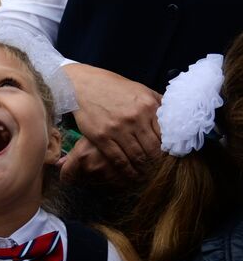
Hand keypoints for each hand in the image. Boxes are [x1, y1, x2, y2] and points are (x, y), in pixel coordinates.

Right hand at [63, 63, 161, 178]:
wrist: (84, 85)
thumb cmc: (114, 88)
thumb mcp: (141, 90)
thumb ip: (158, 104)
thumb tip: (176, 118)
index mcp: (148, 106)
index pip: (166, 135)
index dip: (169, 149)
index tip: (170, 158)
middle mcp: (135, 118)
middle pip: (152, 149)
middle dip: (157, 162)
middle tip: (159, 170)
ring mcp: (117, 128)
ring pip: (136, 156)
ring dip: (143, 169)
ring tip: (147, 175)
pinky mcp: (101, 137)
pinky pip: (118, 159)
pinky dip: (126, 170)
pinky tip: (131, 175)